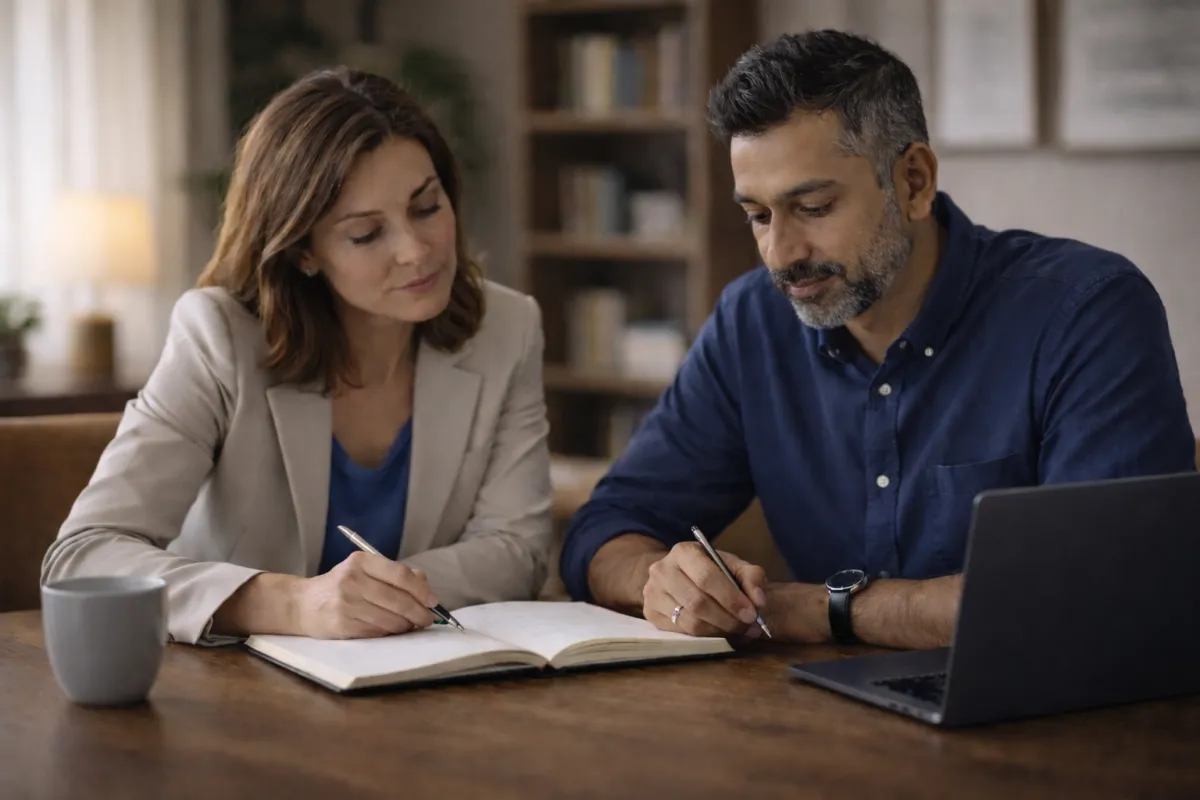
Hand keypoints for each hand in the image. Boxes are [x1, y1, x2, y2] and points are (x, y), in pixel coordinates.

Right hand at [291, 551, 438, 638]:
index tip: (433, 601)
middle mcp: (353, 580)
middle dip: (419, 612)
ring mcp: (346, 603)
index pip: (401, 574)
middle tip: (428, 619)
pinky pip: (377, 632)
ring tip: (410, 626)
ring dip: (406, 626)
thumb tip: (425, 587)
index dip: (421, 590)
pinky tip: (392, 631)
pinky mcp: (342, 624)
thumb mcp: (364, 571)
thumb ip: (394, 575)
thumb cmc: (341, 587)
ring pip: (390, 619)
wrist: (302, 604)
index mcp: (361, 561)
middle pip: (398, 599)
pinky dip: (390, 633)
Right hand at [642, 542, 767, 637]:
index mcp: (683, 552)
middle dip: (728, 619)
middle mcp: (662, 571)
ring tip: (740, 632)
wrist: (677, 575)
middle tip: (749, 627)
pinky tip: (723, 635)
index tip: (752, 614)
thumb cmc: (710, 570)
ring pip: (689, 622)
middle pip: (697, 603)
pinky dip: (707, 638)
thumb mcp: (732, 565)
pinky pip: (681, 633)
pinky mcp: (650, 614)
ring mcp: (652, 593)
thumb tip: (759, 600)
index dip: (730, 598)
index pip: (706, 577)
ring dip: (720, 632)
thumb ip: (751, 577)